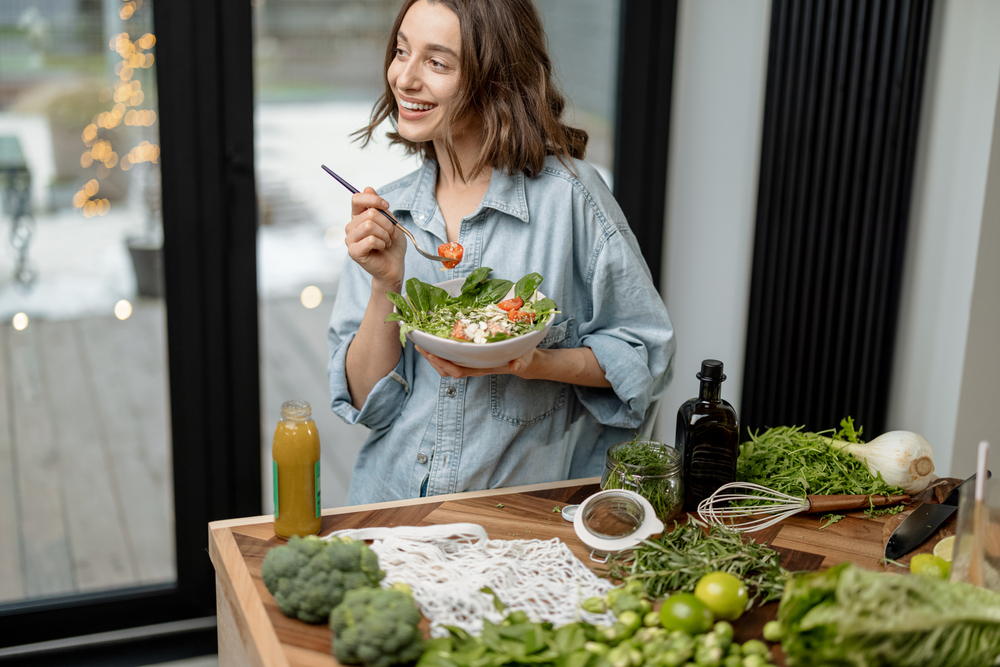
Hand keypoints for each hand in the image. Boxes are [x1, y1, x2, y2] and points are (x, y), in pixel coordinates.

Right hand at [345, 187, 406, 287]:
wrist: (394, 265)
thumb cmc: (392, 244)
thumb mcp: (390, 221)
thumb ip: (379, 207)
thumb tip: (368, 188)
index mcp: (358, 217)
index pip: (357, 198)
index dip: (373, 200)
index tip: (387, 206)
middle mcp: (351, 226)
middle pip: (369, 214)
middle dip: (387, 224)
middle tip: (390, 234)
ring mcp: (350, 240)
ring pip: (369, 226)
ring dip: (385, 234)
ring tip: (386, 241)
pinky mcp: (353, 252)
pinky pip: (370, 240)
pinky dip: (381, 243)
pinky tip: (381, 248)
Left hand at [415, 346, 537, 378]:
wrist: (522, 359)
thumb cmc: (522, 357)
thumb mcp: (524, 358)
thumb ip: (521, 362)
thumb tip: (517, 366)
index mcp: (481, 368)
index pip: (458, 371)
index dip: (443, 364)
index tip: (432, 354)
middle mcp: (472, 367)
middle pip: (446, 369)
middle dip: (431, 359)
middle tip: (420, 345)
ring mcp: (469, 363)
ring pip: (445, 365)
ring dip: (432, 356)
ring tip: (421, 343)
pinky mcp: (469, 356)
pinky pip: (449, 357)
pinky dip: (439, 351)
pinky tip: (433, 340)